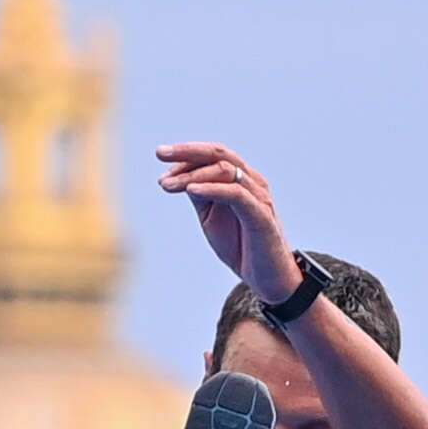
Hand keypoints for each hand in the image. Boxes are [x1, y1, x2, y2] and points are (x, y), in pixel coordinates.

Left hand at [155, 140, 299, 300]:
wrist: (268, 277)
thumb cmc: (241, 246)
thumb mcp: (211, 217)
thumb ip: (199, 197)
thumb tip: (178, 179)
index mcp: (241, 179)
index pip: (213, 155)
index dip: (186, 154)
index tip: (161, 160)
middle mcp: (252, 181)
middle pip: (219, 153)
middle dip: (187, 151)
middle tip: (160, 153)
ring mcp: (258, 196)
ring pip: (225, 170)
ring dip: (193, 174)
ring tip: (167, 184)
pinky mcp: (261, 215)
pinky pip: (236, 194)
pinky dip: (212, 188)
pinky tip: (191, 190)